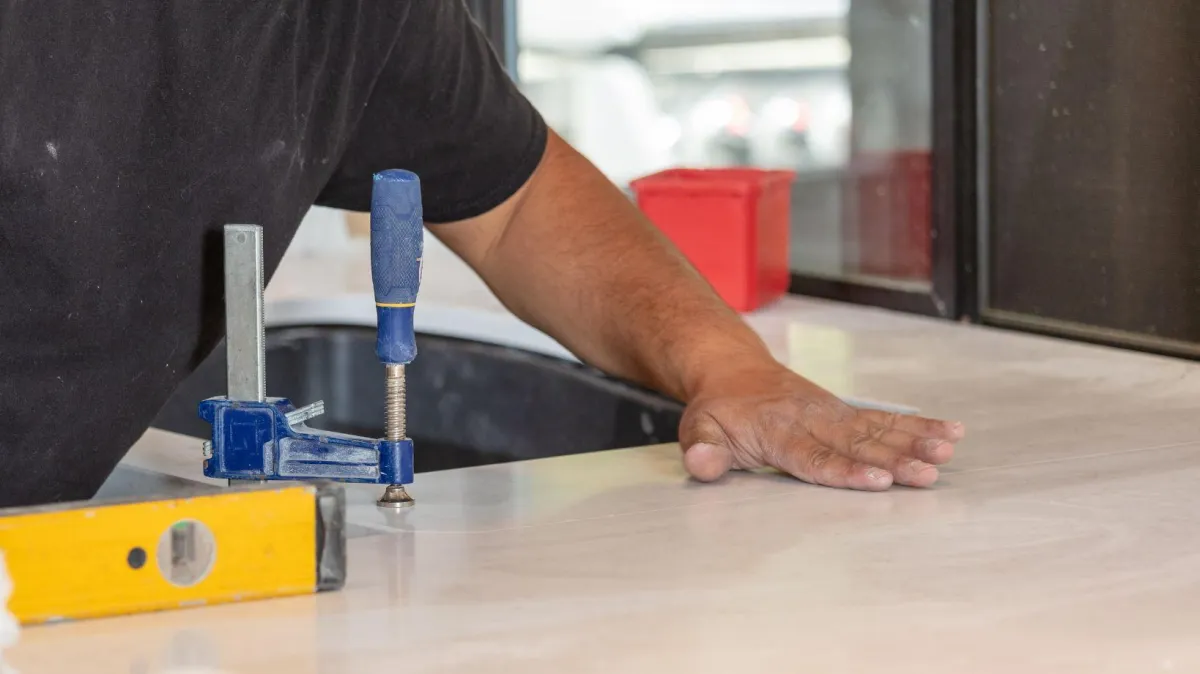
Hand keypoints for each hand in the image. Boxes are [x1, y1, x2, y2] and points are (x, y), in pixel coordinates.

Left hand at [679, 364, 964, 488]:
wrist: (732, 369)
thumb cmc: (718, 409)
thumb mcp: (698, 429)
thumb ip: (703, 451)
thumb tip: (703, 465)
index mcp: (777, 430)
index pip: (814, 457)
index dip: (846, 470)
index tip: (877, 480)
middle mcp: (812, 419)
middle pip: (856, 445)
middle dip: (894, 460)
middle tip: (927, 473)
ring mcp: (832, 413)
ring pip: (877, 430)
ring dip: (914, 441)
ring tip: (947, 452)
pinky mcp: (846, 412)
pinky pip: (885, 418)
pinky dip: (917, 425)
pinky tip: (950, 432)